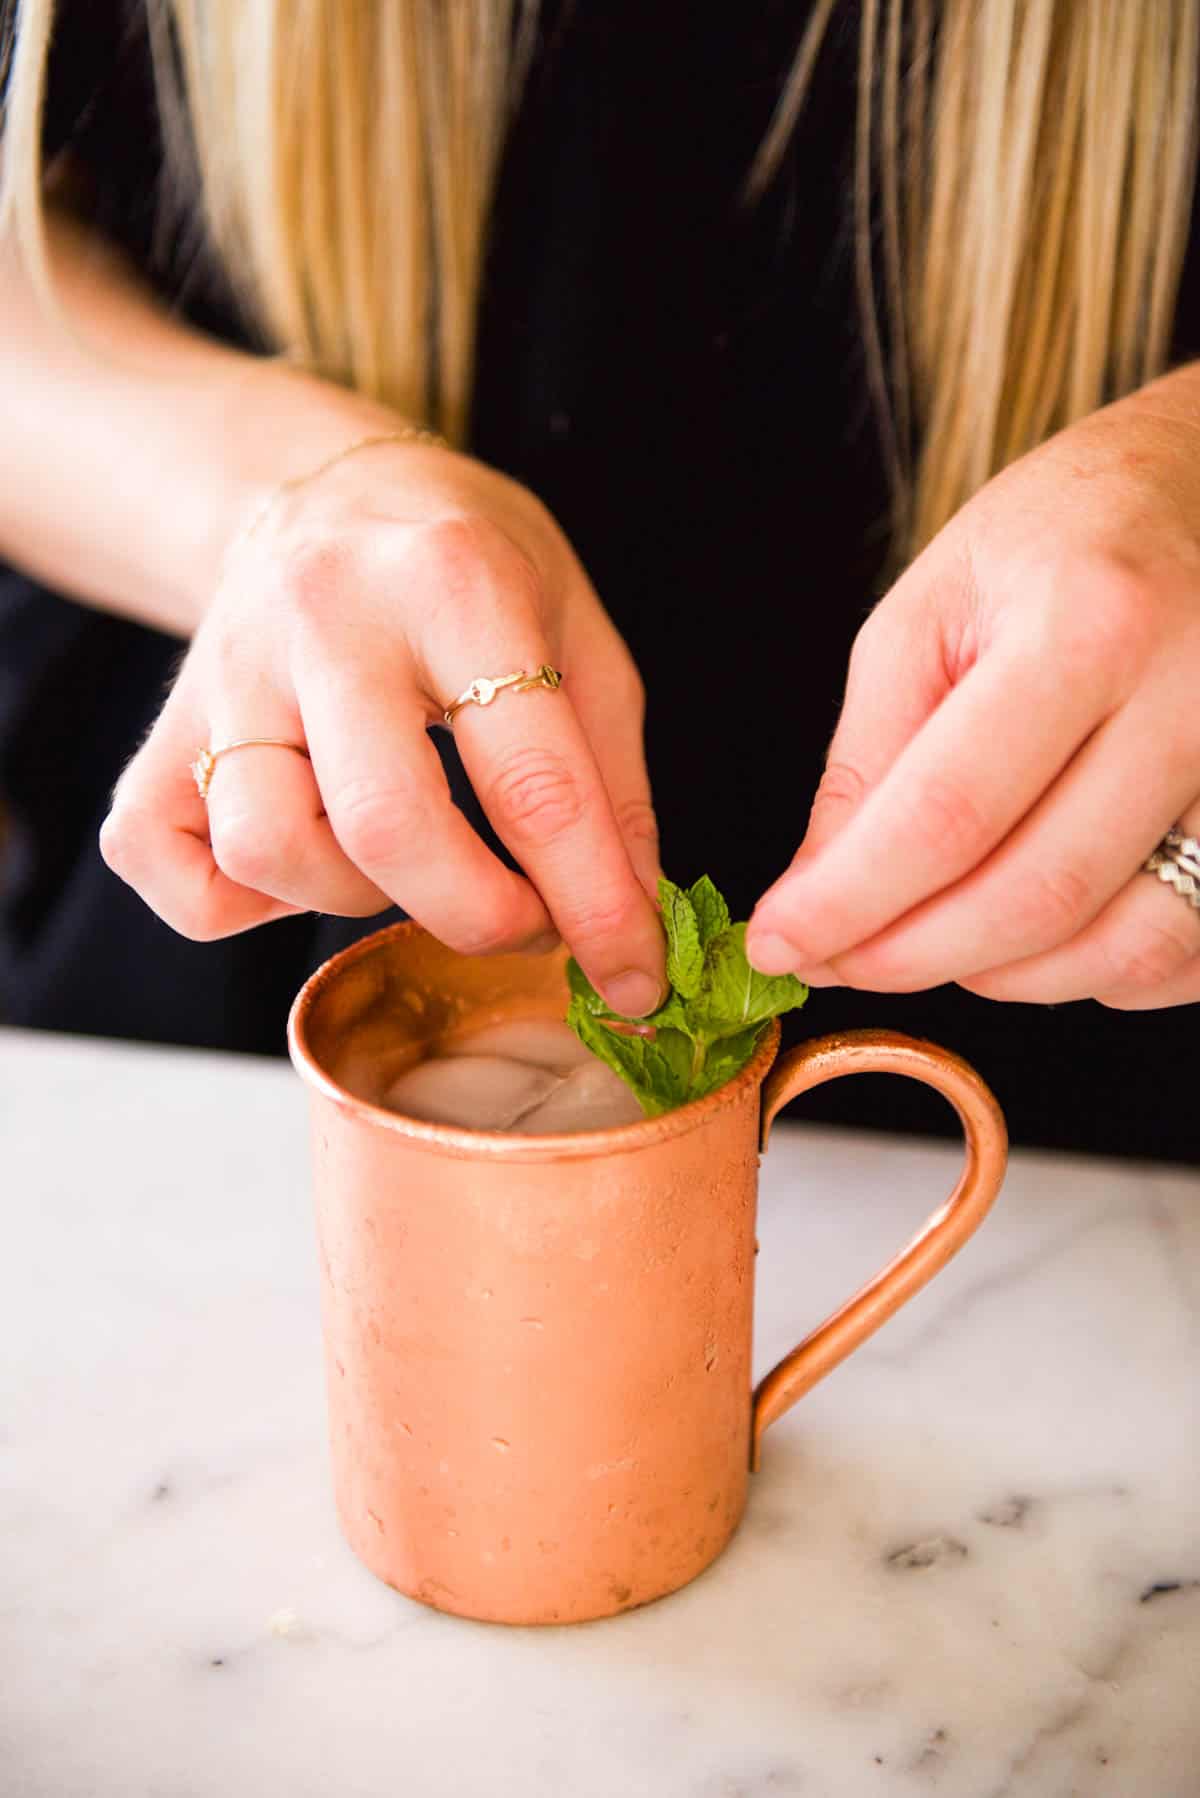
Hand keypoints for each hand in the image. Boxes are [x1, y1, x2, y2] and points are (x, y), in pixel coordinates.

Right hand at [101, 421, 666, 1016]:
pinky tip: (303, 856)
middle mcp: (327, 618)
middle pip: (387, 827)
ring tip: (402, 857)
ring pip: (264, 847)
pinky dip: (230, 900)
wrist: (324, 487)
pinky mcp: (160, 725)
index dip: (594, 906)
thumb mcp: (578, 634)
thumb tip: (631, 922)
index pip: (534, 781)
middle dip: (476, 915)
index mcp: (455, 582)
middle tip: (521, 916)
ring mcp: (226, 672)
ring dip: (350, 895)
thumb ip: (611, 783)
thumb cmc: (467, 568)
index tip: (633, 978)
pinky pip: (158, 856)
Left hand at [746, 367, 1199, 1009]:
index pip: (948, 812)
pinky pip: (1185, 955)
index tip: (780, 944)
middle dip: (911, 954)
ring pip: (1122, 950)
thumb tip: (815, 895)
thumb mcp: (935, 607)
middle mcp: (1196, 701)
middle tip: (838, 960)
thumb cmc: (1063, 541)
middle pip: (1036, 896)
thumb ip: (871, 755)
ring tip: (931, 934)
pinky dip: (1093, 976)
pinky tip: (1033, 932)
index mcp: (1089, 624)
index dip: (850, 902)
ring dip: (1001, 975)